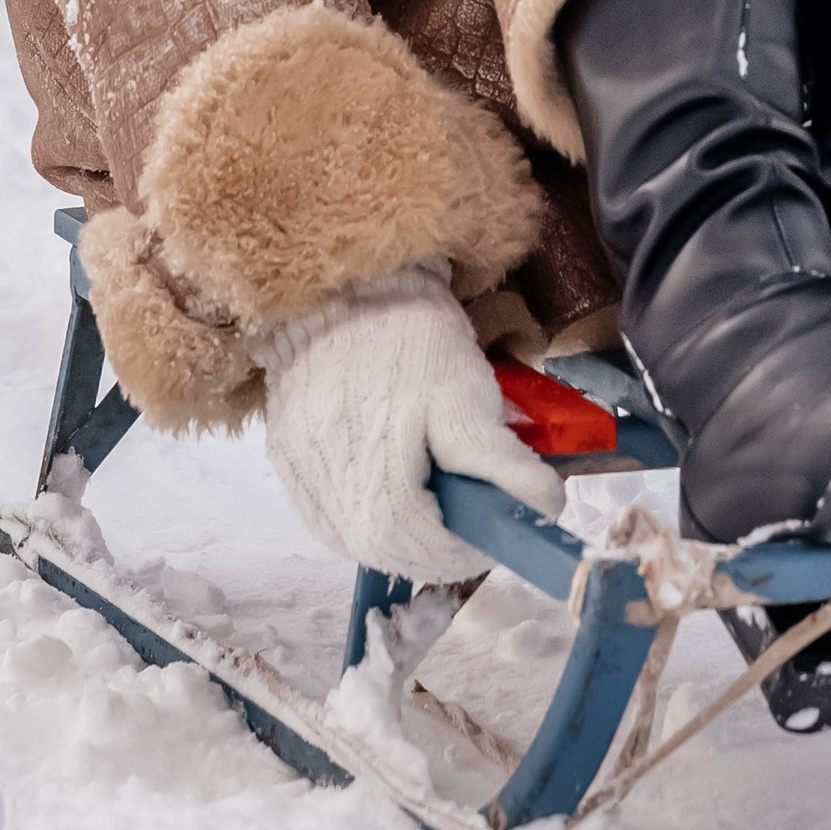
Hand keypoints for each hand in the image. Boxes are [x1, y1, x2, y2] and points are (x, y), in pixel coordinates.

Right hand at [259, 261, 555, 583]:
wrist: (344, 278)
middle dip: (434, 547)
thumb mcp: (466, 392)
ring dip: (399, 534)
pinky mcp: (285, 453)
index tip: (493, 532)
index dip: (466, 551)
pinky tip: (386, 483)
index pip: (423, 551)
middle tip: (468, 517)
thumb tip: (545, 508)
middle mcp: (326, 491)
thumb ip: (500, 461)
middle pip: (386, 552)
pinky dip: (361, 512)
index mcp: (373, 483)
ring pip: (353, 536)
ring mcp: (299, 473)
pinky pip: (325, 508)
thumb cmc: (410, 335)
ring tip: (432, 497)